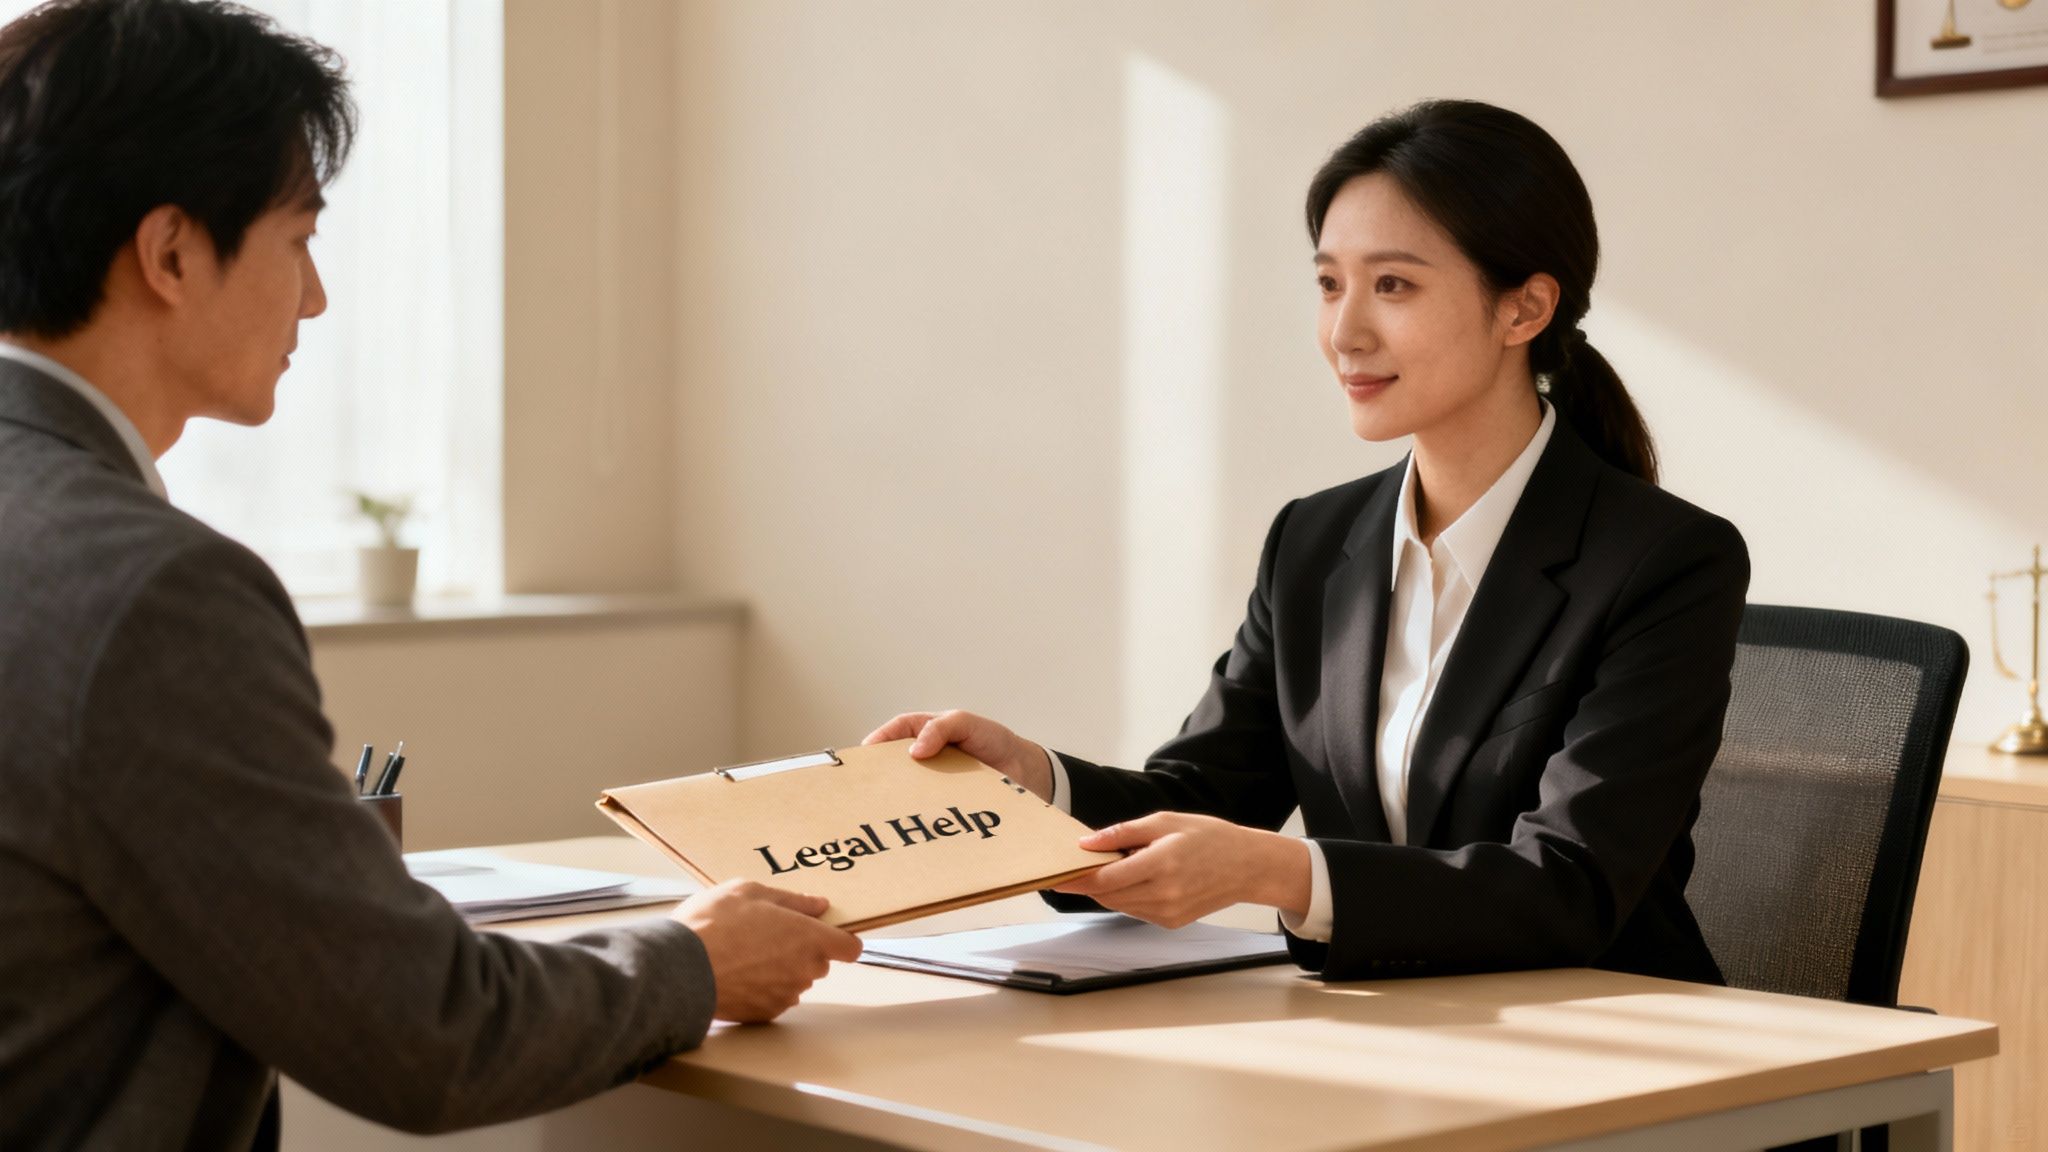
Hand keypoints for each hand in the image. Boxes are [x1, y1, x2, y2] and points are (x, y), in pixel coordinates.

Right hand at [671, 880, 862, 1022]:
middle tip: (768, 933)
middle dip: (802, 949)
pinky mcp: (764, 1014)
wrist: (678, 968)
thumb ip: (792, 900)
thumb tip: (818, 905)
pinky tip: (737, 972)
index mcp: (810, 938)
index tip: (827, 931)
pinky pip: (774, 997)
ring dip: (780, 968)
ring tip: (745, 952)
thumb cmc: (713, 925)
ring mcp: (785, 995)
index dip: (841, 938)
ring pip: (795, 980)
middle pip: (820, 962)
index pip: (851, 947)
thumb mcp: (750, 892)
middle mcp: (804, 971)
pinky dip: (762, 987)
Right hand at [863, 710, 1053, 802]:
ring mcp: (935, 783)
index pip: (896, 732)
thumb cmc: (993, 740)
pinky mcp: (946, 805)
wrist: (1026, 770)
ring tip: (883, 810)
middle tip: (864, 785)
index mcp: (926, 733)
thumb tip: (914, 751)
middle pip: (894, 766)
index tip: (865, 752)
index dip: (878, 741)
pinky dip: (918, 818)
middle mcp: (926, 760)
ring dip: (895, 801)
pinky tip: (913, 826)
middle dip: (878, 775)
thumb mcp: (966, 722)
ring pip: (907, 792)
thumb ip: (941, 728)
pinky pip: (928, 811)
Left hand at [1052, 813, 1310, 928]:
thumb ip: (1124, 832)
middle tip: (1079, 865)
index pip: (1107, 879)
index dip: (1078, 878)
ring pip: (1119, 905)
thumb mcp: (1165, 821)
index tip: (1056, 875)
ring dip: (1107, 890)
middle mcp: (1164, 893)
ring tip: (1113, 867)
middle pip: (1108, 895)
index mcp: (1162, 863)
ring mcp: (1168, 912)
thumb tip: (1087, 842)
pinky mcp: (1171, 922)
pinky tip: (1137, 879)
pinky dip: (1126, 896)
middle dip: (1089, 883)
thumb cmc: (1208, 837)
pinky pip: (1136, 910)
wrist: (1247, 866)